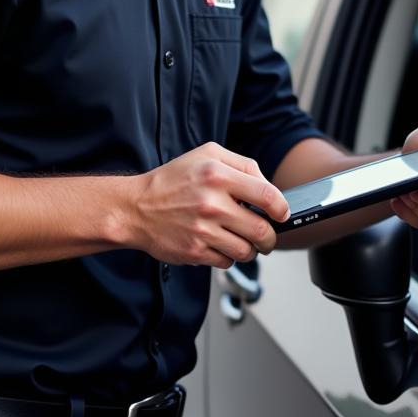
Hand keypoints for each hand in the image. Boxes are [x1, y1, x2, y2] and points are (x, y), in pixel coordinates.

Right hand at [123, 143, 289, 267]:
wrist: (135, 207)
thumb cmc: (175, 179)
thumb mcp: (208, 155)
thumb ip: (244, 165)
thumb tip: (269, 187)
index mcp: (218, 175)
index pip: (267, 195)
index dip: (281, 208)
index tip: (282, 214)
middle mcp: (212, 204)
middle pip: (261, 230)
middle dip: (271, 237)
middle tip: (268, 237)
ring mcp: (202, 230)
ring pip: (247, 250)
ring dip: (252, 249)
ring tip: (246, 241)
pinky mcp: (193, 251)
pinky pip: (226, 262)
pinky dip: (230, 257)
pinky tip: (221, 244)